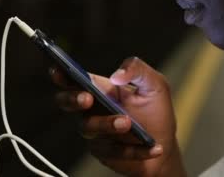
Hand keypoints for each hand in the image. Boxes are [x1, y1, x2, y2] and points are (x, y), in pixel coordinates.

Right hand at [51, 57, 185, 176]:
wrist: (165, 142)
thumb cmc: (156, 111)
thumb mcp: (155, 84)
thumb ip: (138, 70)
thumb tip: (117, 74)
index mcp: (100, 88)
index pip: (74, 79)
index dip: (61, 73)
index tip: (58, 69)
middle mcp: (92, 110)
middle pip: (67, 103)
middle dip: (73, 99)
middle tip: (88, 98)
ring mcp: (95, 132)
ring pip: (90, 128)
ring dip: (108, 125)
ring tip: (128, 123)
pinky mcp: (104, 153)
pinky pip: (113, 151)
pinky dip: (135, 150)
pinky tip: (153, 147)